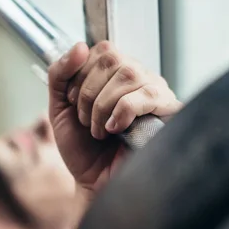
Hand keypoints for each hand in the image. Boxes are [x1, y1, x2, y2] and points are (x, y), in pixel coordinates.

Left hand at [48, 41, 182, 194]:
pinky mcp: (169, 112)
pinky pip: (147, 96)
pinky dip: (122, 111)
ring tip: (99, 130)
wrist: (95, 183)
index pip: (102, 49)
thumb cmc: (82, 149)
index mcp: (114, 74)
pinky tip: (116, 129)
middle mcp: (138, 78)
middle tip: (86, 120)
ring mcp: (155, 93)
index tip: (74, 104)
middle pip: (113, 58)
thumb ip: (60, 75)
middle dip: (89, 92)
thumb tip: (80, 45)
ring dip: (102, 106)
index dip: (80, 74)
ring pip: (128, 74)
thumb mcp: (59, 108)